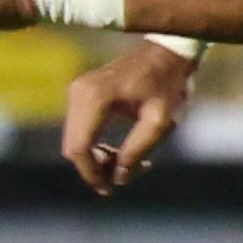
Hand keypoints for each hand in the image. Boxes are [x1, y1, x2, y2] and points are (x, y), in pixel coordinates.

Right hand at [62, 40, 198, 196]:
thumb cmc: (169, 85)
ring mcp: (77, 91)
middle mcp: (80, 93)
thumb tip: (119, 178)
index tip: (109, 189)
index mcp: (97, 98)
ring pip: (75, 142)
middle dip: (96, 168)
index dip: (91, 174)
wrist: (168, 53)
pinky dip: (96, 147)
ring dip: (98, 159)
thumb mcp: (160, 122)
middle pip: (73, 147)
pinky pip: (80, 131)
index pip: (80, 147)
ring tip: (130, 163)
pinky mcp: (81, 94)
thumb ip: (137, 150)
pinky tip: (121, 153)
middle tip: (127, 175)